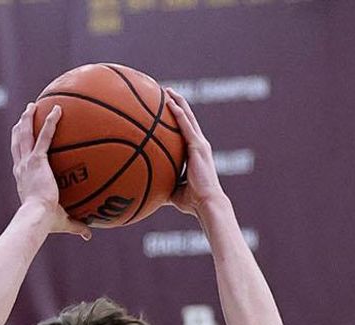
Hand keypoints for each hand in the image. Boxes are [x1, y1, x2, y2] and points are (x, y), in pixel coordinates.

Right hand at [11, 103, 91, 239]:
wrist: (38, 218)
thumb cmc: (46, 223)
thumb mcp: (62, 222)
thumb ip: (76, 225)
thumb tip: (89, 235)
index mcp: (23, 180)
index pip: (20, 161)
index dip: (20, 149)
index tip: (23, 141)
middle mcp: (22, 169)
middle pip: (18, 143)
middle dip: (20, 128)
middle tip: (25, 116)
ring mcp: (27, 163)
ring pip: (24, 135)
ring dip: (28, 119)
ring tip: (33, 106)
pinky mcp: (36, 160)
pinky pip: (44, 136)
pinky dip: (50, 121)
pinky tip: (58, 109)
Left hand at [165, 89, 225, 220]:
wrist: (207, 203)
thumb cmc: (193, 202)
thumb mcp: (174, 192)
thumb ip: (163, 185)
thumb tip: (147, 190)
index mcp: (196, 153)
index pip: (186, 131)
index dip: (178, 118)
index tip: (167, 109)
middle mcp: (199, 145)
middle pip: (188, 118)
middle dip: (177, 104)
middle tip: (166, 93)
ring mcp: (200, 144)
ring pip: (188, 117)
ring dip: (177, 102)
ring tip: (166, 91)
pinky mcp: (198, 147)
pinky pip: (186, 126)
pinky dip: (178, 114)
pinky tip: (169, 104)